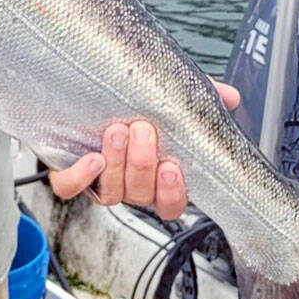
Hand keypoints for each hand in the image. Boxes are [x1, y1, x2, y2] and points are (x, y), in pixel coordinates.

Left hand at [48, 84, 240, 215]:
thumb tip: (229, 97)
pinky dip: (80, 177)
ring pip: (111, 192)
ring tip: (118, 131)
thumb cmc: (131, 105)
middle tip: (143, 131)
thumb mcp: (168, 98)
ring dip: (117, 163)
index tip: (172, 166)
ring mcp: (99, 182)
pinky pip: (71, 188)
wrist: (80, 94)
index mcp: (155, 176)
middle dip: (142, 164)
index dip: (172, 193)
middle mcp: (128, 184)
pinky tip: (90, 159)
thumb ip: (199, 98)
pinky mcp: (68, 174)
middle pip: (140, 195)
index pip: (171, 204)